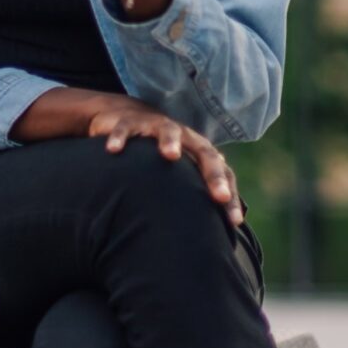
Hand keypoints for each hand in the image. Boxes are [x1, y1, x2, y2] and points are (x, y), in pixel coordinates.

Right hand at [85, 94, 242, 225]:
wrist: (129, 118)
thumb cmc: (159, 153)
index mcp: (200, 151)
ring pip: (168, 131)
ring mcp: (156, 126)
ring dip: (170, 142)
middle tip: (219, 196)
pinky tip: (113, 150)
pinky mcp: (129, 121)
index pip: (223, 173)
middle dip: (213, 174)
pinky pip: (125, 129)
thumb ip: (195, 192)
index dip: (230, 196)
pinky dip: (120, 138)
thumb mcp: (180, 172)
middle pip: (205, 152)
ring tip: (170, 156)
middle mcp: (185, 137)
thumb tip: (215, 230)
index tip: (233, 222)